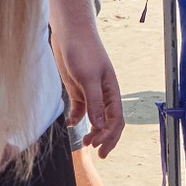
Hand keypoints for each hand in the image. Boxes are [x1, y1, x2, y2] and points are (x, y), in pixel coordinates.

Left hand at [57, 18, 123, 155]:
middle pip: (109, 122)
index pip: (116, 119)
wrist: (69, 32)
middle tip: (96, 152)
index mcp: (112, 91)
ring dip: (93, 131)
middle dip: (105, 138)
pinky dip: (77, 119)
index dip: (110, 135)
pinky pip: (80, 110)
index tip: (98, 147)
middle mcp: (103, 94)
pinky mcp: (77, 90)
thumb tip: (101, 126)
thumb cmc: (83, 50)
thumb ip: (95, 103)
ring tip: (85, 143)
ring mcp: (90, 93)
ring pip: (95, 119)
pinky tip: (70, 124)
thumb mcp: (89, 78)